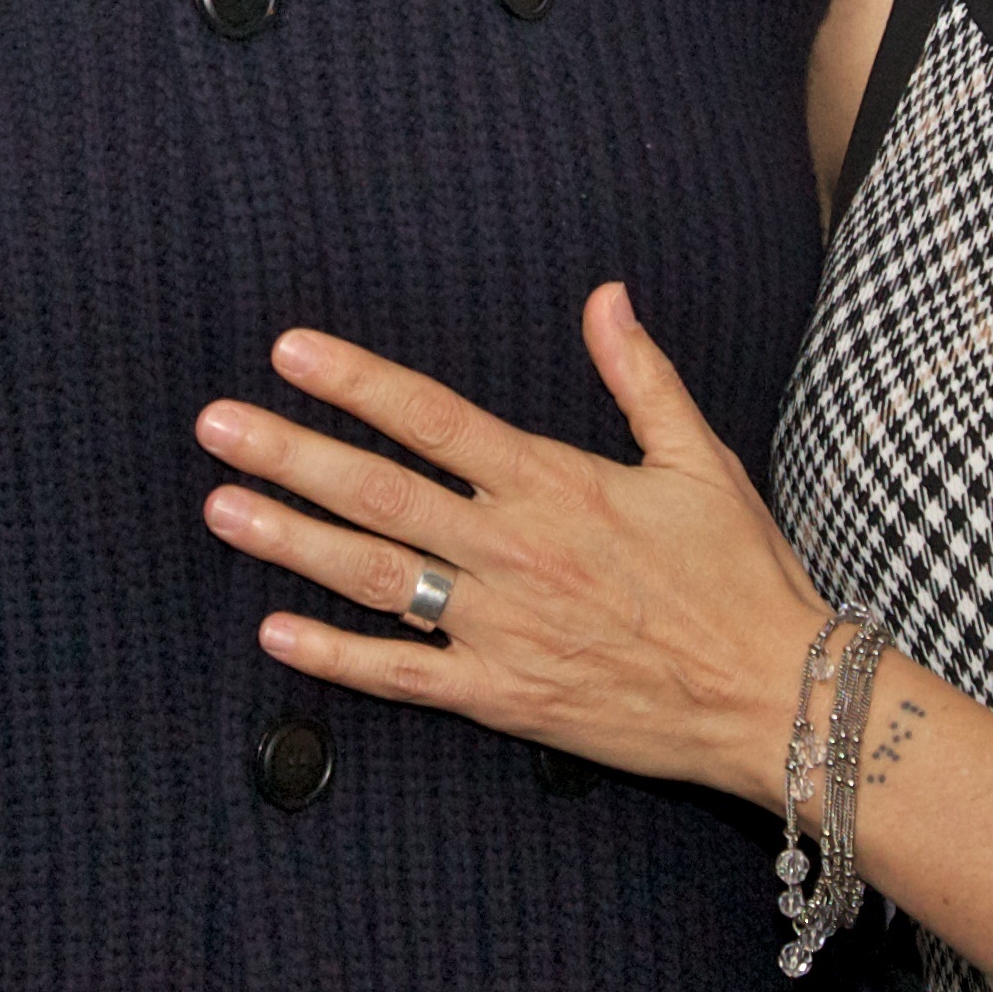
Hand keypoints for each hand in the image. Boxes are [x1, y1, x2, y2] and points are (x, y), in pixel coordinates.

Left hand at [195, 285, 827, 804]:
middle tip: (216, 425)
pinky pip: (401, 675)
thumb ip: (639, 376)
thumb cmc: (741, 575)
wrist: (775, 695)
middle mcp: (514, 551)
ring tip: (221, 509)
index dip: (357, 382)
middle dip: (290, 454)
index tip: (290, 352)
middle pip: (380, 492)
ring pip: (374, 576)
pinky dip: (334, 655)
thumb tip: (605, 294)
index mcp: (556, 484)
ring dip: (291, 541)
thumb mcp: (698, 460)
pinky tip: (274, 630)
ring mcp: (501, 628)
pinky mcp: (502, 696)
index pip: (434, 419)